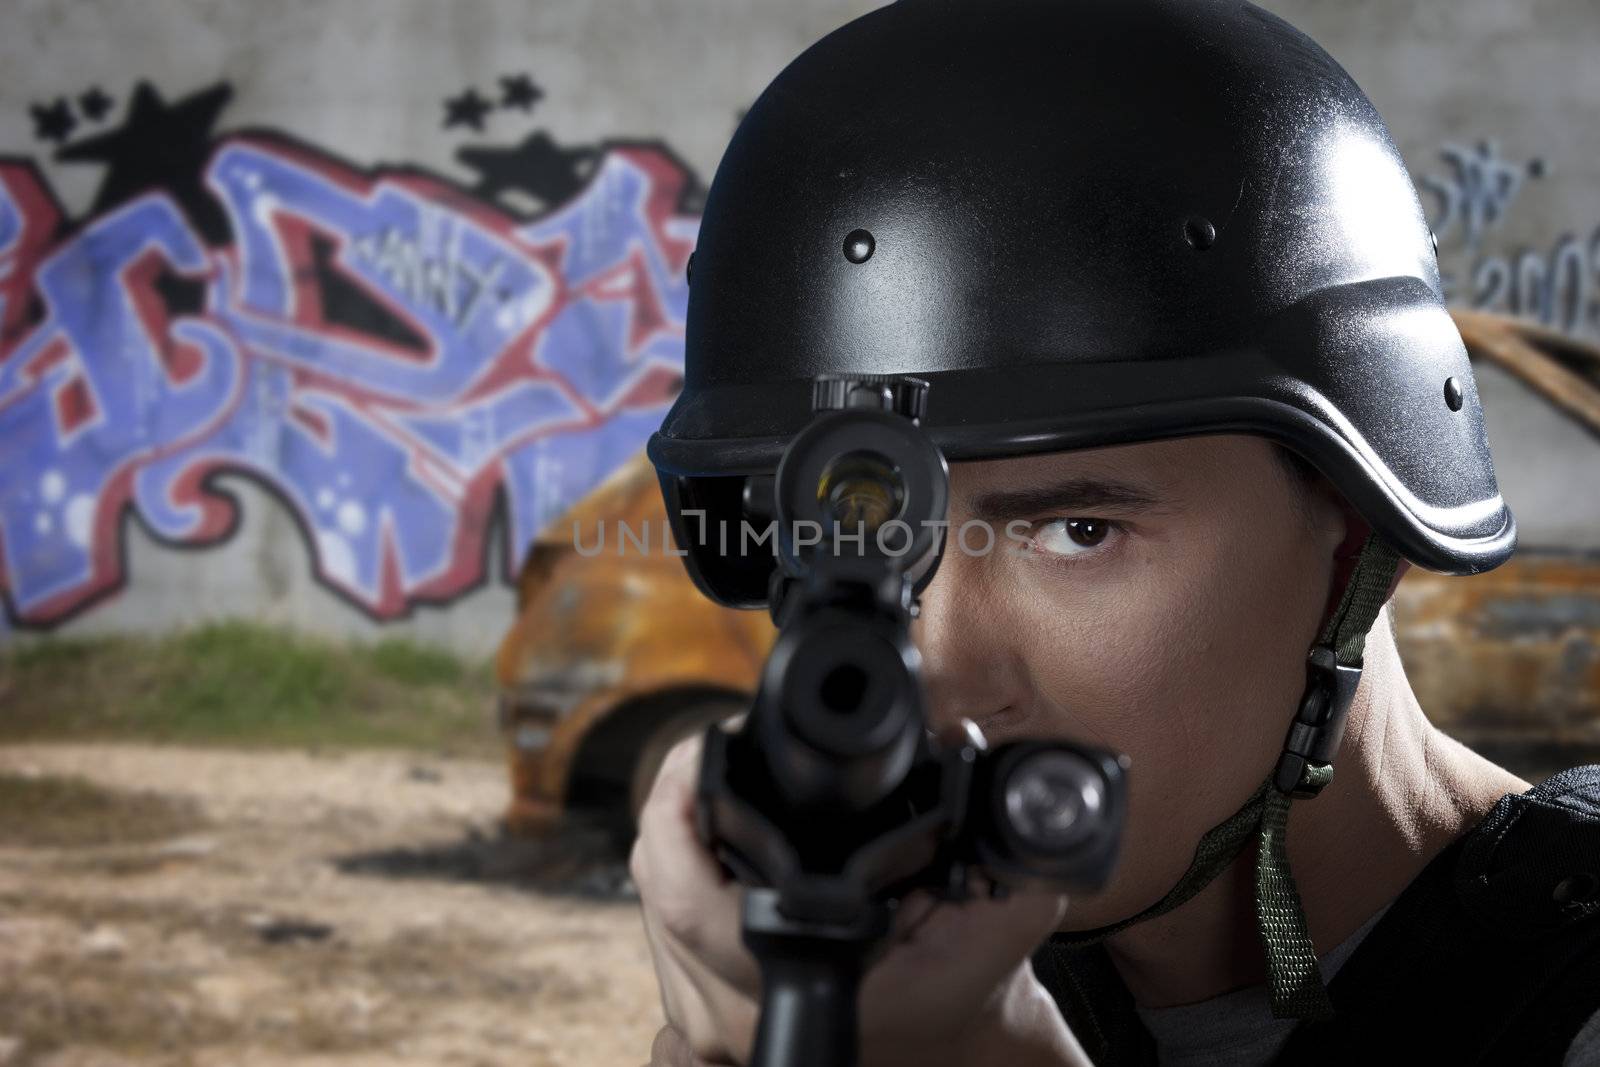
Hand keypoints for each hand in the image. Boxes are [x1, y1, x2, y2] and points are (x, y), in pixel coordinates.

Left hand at [629, 733, 1091, 1066]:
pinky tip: (712, 838)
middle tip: (715, 744)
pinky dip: (678, 871)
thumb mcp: (1005, 907)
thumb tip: (967, 752)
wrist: (958, 1045)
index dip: (680, 805)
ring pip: (650, 900)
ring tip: (713, 776)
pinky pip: (659, 925)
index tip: (709, 746)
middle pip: (655, 880)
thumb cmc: (972, 979)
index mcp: (800, 981)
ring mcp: (710, 1024)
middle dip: (675, 796)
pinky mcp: (700, 1019)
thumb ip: (992, 842)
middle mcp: (738, 1013)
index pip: (689, 894)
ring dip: (672, 832)